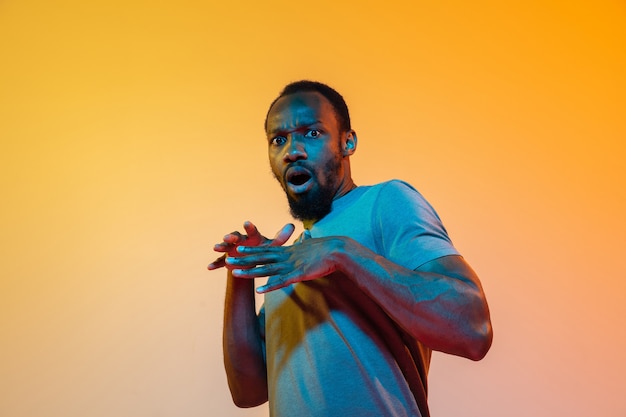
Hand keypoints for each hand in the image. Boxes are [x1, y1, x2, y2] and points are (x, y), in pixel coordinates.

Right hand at [207, 221, 294, 269]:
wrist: (252, 260)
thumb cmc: (264, 250)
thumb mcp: (273, 246)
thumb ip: (281, 237)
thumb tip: (292, 226)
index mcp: (252, 236)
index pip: (251, 230)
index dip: (249, 227)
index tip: (247, 223)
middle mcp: (241, 240)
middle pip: (235, 236)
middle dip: (231, 236)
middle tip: (228, 237)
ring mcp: (232, 249)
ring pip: (225, 246)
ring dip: (221, 246)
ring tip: (216, 247)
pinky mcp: (226, 258)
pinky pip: (220, 261)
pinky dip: (215, 263)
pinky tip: (210, 267)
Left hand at [226, 236, 345, 292]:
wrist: (337, 250)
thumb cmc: (326, 249)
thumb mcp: (311, 244)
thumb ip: (305, 242)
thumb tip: (305, 235)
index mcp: (288, 250)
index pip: (265, 249)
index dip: (251, 249)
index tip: (238, 247)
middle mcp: (286, 256)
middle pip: (260, 258)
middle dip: (243, 260)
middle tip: (228, 259)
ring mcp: (290, 265)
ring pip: (266, 270)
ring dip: (250, 272)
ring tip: (235, 273)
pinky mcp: (298, 274)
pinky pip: (281, 282)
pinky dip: (270, 286)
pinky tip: (259, 291)